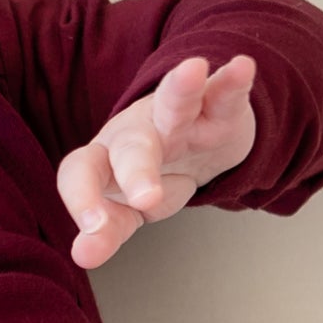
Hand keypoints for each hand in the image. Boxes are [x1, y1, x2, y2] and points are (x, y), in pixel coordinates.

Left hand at [57, 53, 256, 268]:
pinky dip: (233, 81)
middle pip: (131, 147)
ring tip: (192, 71)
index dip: (82, 198)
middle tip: (146, 199)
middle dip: (138, 171)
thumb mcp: (127, 210)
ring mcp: (175, 117)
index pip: (80, 173)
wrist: (194, 142)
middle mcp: (135, 133)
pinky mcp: (217, 107)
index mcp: (105, 161)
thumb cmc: (149, 178)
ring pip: (174, 104)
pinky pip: (223, 93)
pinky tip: (242, 67)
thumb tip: (83, 255)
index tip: (93, 228)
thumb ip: (108, 231)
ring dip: (182, 89)